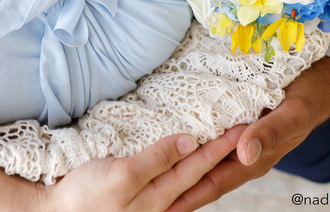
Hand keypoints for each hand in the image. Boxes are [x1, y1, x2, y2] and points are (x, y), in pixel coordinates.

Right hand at [38, 127, 244, 211]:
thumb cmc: (84, 197)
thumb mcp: (121, 176)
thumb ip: (156, 160)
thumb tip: (188, 143)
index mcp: (159, 196)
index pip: (199, 166)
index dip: (221, 146)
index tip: (243, 127)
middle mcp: (160, 202)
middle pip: (199, 174)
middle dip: (223, 154)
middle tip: (245, 132)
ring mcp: (150, 202)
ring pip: (188, 179)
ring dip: (207, 161)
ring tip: (225, 144)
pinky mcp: (137, 197)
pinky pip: (170, 181)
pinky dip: (185, 169)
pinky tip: (187, 161)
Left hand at [165, 56, 329, 211]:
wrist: (319, 80)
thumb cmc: (307, 97)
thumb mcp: (292, 114)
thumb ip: (270, 133)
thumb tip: (245, 153)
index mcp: (255, 158)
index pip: (214, 183)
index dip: (189, 196)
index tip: (163, 206)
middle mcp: (243, 153)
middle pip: (203, 176)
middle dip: (176, 187)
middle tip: (146, 197)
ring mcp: (239, 140)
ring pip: (204, 159)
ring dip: (180, 166)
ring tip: (151, 174)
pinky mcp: (235, 123)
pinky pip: (208, 138)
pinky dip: (189, 142)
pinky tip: (171, 141)